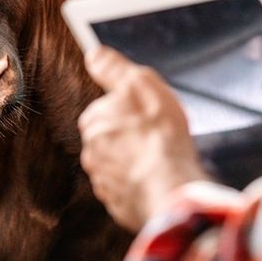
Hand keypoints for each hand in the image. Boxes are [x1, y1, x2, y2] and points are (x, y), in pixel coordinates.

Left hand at [78, 47, 207, 232]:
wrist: (169, 185)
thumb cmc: (157, 132)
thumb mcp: (139, 84)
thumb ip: (113, 68)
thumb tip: (94, 54)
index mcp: (93, 123)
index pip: (103, 111)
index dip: (127, 111)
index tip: (146, 115)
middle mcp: (92, 154)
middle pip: (111, 140)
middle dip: (130, 138)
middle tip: (156, 137)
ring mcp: (105, 183)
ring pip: (120, 167)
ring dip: (136, 163)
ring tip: (161, 160)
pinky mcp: (120, 206)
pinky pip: (130, 191)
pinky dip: (142, 185)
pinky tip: (159, 179)